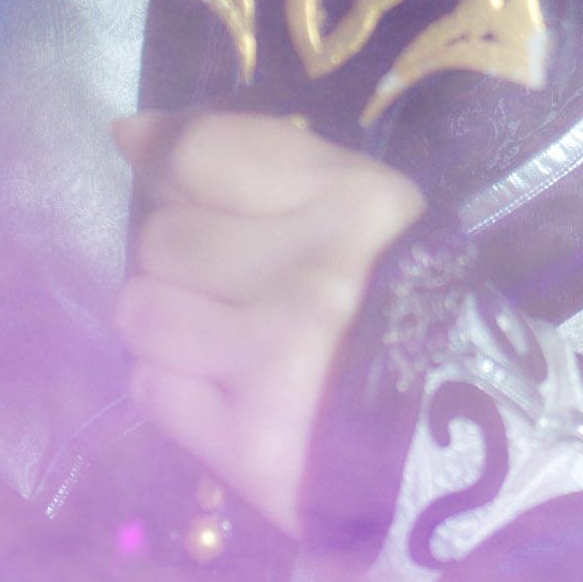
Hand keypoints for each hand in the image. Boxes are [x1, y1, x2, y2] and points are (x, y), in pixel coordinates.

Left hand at [111, 110, 423, 537]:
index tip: (151, 159)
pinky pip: (148, 389)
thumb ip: (253, 162)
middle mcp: (315, 280)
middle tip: (223, 279)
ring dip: (164, 322)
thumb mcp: (358, 207)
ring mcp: (278, 366)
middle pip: (160, 236)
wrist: (452, 436)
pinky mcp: (249, 447)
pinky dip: (171, 387)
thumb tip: (130, 135)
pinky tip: (220, 388)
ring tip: (216, 336)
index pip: (202, 152)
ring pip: (139, 311)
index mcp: (357, 204)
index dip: (162, 156)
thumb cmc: (395, 299)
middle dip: (177, 256)